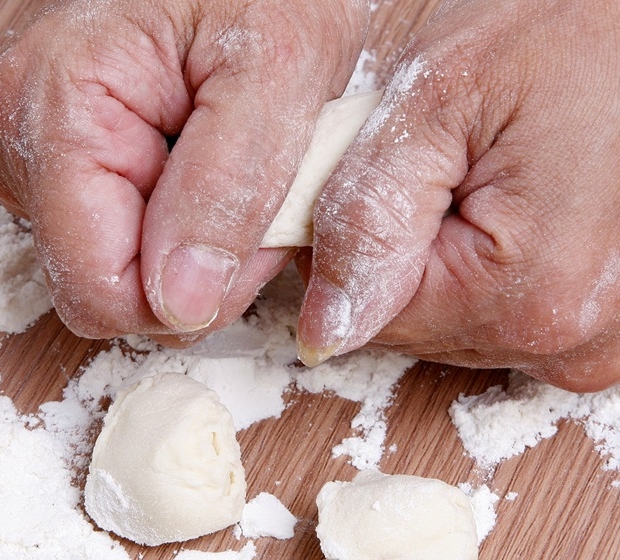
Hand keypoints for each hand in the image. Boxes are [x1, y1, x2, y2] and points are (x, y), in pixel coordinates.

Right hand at [0, 0, 367, 344]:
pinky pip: (112, 245)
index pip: (99, 293)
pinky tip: (192, 171)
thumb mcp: (278, 70)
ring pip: (112, 272)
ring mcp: (27, 155)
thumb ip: (228, 189)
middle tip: (249, 198)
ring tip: (221, 169)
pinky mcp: (49, 168)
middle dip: (193, 270)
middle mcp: (16, 136)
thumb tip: (179, 302)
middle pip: (102, 288)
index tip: (248, 241)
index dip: (190, 296)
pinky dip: (169, 228)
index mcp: (54, 110)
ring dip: (186, 247)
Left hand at [298, 0, 619, 390]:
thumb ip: (367, 218)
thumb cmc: (560, 33)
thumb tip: (323, 328)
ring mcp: (593, 335)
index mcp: (528, 294)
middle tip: (433, 169)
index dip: (345, 254)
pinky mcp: (601, 323)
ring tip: (478, 178)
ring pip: (454, 324)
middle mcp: (570, 336)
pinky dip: (481, 270)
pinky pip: (500, 316)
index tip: (370, 184)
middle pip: (417, 327)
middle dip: (399, 253)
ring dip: (441, 260)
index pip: (371, 320)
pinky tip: (506, 210)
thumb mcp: (434, 101)